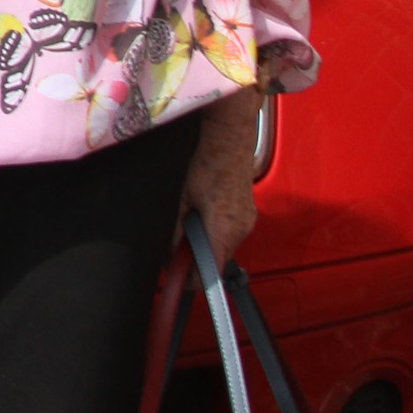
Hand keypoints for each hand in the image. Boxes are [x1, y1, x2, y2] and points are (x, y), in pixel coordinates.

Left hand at [180, 86, 263, 265]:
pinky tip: (199, 207)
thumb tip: (165, 254)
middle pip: (215, 260)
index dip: (188, 278)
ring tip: (186, 216)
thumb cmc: (207, 160)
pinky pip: (228, 229)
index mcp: (225, 231)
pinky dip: (212, 226)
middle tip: (172, 241)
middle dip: (192, 256)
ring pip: (221, 244)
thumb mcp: (180, 197)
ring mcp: (246, 219)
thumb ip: (174, 231)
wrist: (228, 134)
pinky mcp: (246, 210)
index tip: (171, 274)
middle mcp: (241, 229)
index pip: (209, 275)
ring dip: (202, 240)